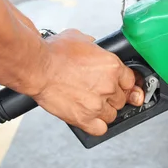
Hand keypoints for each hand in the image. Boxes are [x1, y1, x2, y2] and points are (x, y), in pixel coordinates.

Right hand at [30, 29, 144, 135]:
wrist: (37, 67)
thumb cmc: (54, 52)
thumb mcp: (81, 38)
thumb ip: (95, 47)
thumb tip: (96, 49)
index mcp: (112, 66)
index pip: (131, 80)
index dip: (125, 83)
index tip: (121, 86)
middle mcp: (109, 86)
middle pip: (122, 98)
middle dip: (112, 96)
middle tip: (99, 92)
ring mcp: (97, 104)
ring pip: (113, 114)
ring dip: (105, 111)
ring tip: (91, 104)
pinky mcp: (84, 118)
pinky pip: (101, 129)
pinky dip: (97, 125)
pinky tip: (90, 118)